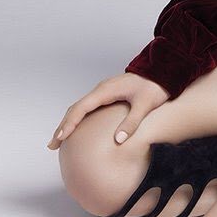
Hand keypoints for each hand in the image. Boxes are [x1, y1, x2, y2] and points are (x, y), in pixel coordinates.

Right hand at [46, 73, 169, 149]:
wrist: (163, 71)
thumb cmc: (155, 86)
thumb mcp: (145, 105)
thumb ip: (132, 122)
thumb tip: (118, 140)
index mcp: (106, 90)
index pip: (81, 108)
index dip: (69, 123)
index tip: (60, 138)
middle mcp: (102, 89)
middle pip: (76, 108)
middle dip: (63, 126)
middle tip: (53, 144)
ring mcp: (104, 91)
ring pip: (81, 107)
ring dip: (69, 122)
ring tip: (60, 140)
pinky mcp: (109, 94)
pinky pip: (89, 106)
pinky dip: (79, 118)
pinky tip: (78, 128)